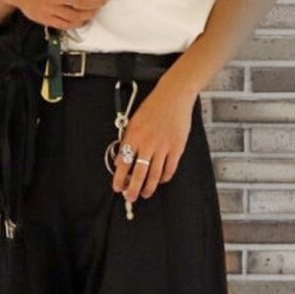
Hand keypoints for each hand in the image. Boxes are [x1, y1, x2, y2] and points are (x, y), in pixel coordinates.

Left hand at [111, 77, 196, 204]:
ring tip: (146, 193)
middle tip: (130, 197)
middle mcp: (147, 143)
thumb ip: (127, 140)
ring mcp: (163, 146)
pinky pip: (170, 168)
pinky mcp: (177, 147)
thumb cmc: (153, 106)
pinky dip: (164, 177)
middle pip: (138, 174)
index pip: (123, 163)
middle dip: (133, 189)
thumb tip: (120, 159)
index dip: (119, 178)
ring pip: (154, 175)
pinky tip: (161, 180)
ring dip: (149, 187)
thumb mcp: (133, 121)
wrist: (173, 96)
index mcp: (133, 136)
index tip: (118, 187)